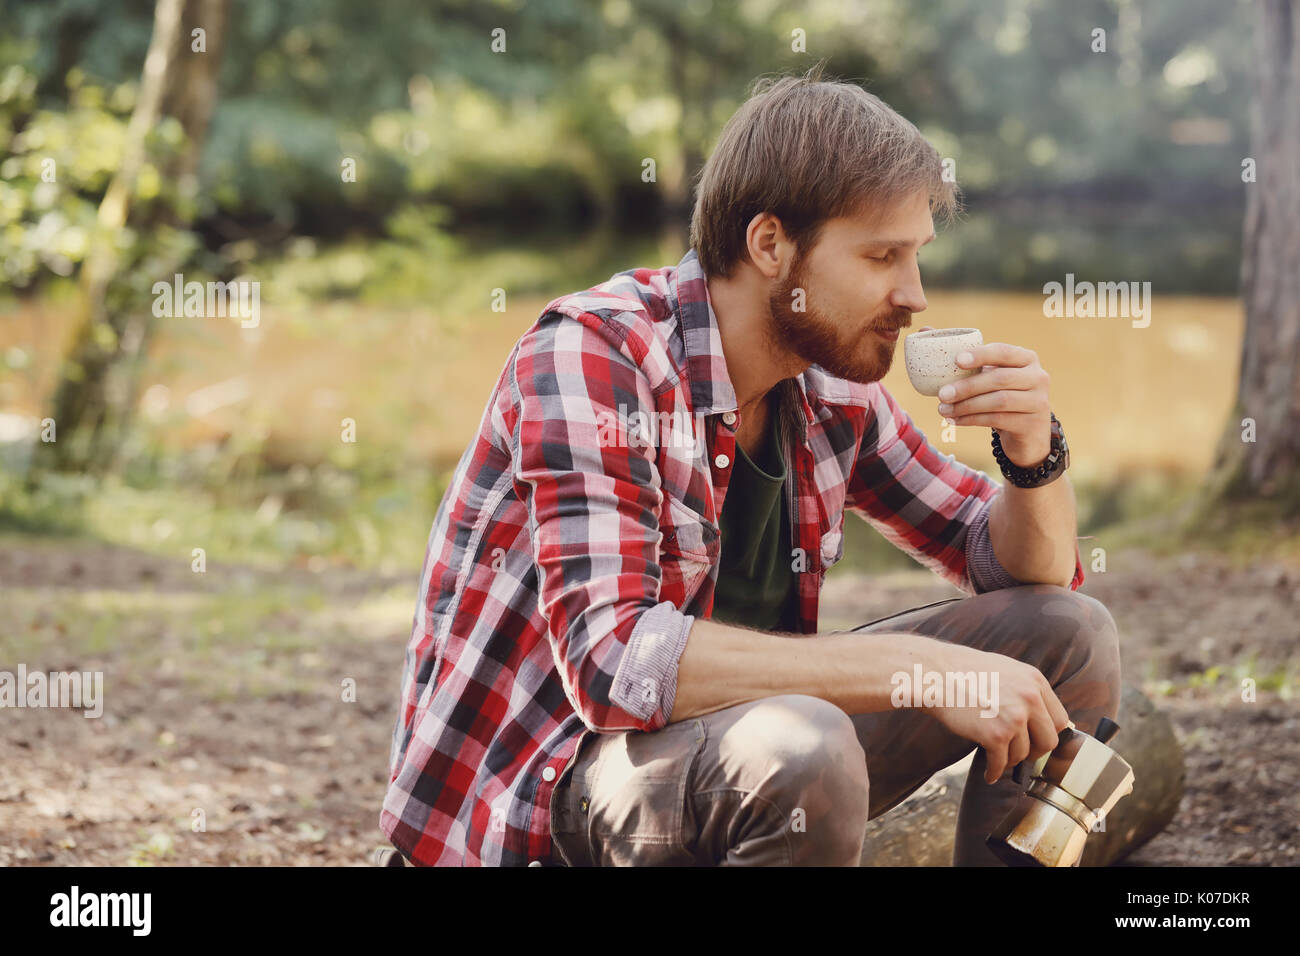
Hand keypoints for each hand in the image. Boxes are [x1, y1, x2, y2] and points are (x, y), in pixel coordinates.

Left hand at [919, 325, 1052, 467]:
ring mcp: (1038, 401)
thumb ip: (962, 355)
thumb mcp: (987, 374)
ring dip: (966, 406)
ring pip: (998, 401)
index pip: (1003, 351)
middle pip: (999, 379)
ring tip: (943, 410)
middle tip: (941, 394)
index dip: (980, 355)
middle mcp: (1038, 376)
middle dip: (967, 386)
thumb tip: (925, 329)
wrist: (1026, 431)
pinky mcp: (1032, 423)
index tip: (957, 360)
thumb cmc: (1000, 394)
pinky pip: (998, 420)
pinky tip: (955, 421)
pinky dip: (972, 420)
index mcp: (1026, 358)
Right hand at [924, 642, 1070, 784]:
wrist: (934, 673)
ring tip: (996, 757)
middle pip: (1049, 741)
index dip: (1046, 733)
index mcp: (1034, 681)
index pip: (1059, 719)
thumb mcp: (1006, 670)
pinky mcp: (994, 735)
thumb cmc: (963, 671)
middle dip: (1034, 752)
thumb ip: (1026, 690)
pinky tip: (989, 773)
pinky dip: (995, 772)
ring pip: (1023, 754)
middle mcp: (1030, 698)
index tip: (1036, 740)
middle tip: (1018, 752)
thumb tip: (1041, 717)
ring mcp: (1014, 718)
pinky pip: (1001, 763)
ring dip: (1009, 760)